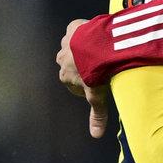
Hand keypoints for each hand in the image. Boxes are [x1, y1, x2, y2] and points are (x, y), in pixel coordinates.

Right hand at [59, 19, 115, 138]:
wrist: (100, 48)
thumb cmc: (97, 75)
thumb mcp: (98, 97)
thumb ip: (97, 115)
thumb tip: (96, 135)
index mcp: (65, 76)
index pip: (72, 82)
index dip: (85, 84)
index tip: (96, 84)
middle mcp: (61, 59)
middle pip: (71, 64)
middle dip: (83, 66)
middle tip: (101, 67)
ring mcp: (66, 42)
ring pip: (73, 46)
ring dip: (83, 49)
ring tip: (101, 51)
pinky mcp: (74, 27)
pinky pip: (77, 29)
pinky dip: (85, 32)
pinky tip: (97, 35)